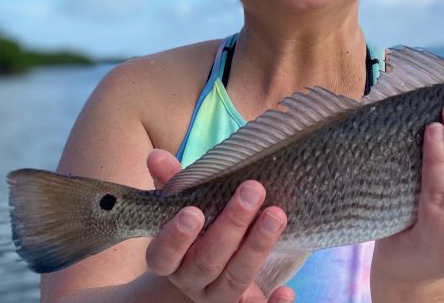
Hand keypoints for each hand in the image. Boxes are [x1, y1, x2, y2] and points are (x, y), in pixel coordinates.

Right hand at [144, 149, 294, 302]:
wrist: (207, 268)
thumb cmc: (196, 228)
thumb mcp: (182, 205)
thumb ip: (172, 182)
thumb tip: (156, 156)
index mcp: (169, 259)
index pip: (163, 254)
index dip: (175, 237)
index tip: (193, 211)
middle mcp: (191, 280)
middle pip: (207, 261)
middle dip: (231, 226)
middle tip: (252, 191)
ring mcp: (218, 295)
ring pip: (235, 278)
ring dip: (257, 247)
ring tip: (276, 215)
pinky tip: (287, 291)